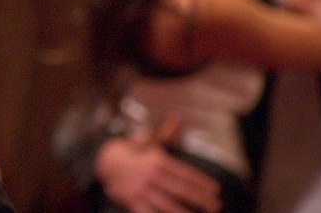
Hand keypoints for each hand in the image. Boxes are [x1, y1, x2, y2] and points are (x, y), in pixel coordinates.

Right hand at [93, 117, 220, 212]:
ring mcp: (141, 189)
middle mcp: (151, 174)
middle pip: (180, 189)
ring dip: (185, 212)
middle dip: (200, 199)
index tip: (215, 189)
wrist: (104, 160)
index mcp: (157, 160)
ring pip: (167, 204)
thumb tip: (177, 118)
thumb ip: (165, 134)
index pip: (185, 172)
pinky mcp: (131, 201)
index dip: (201, 182)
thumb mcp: (148, 142)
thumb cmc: (133, 153)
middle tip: (216, 206)